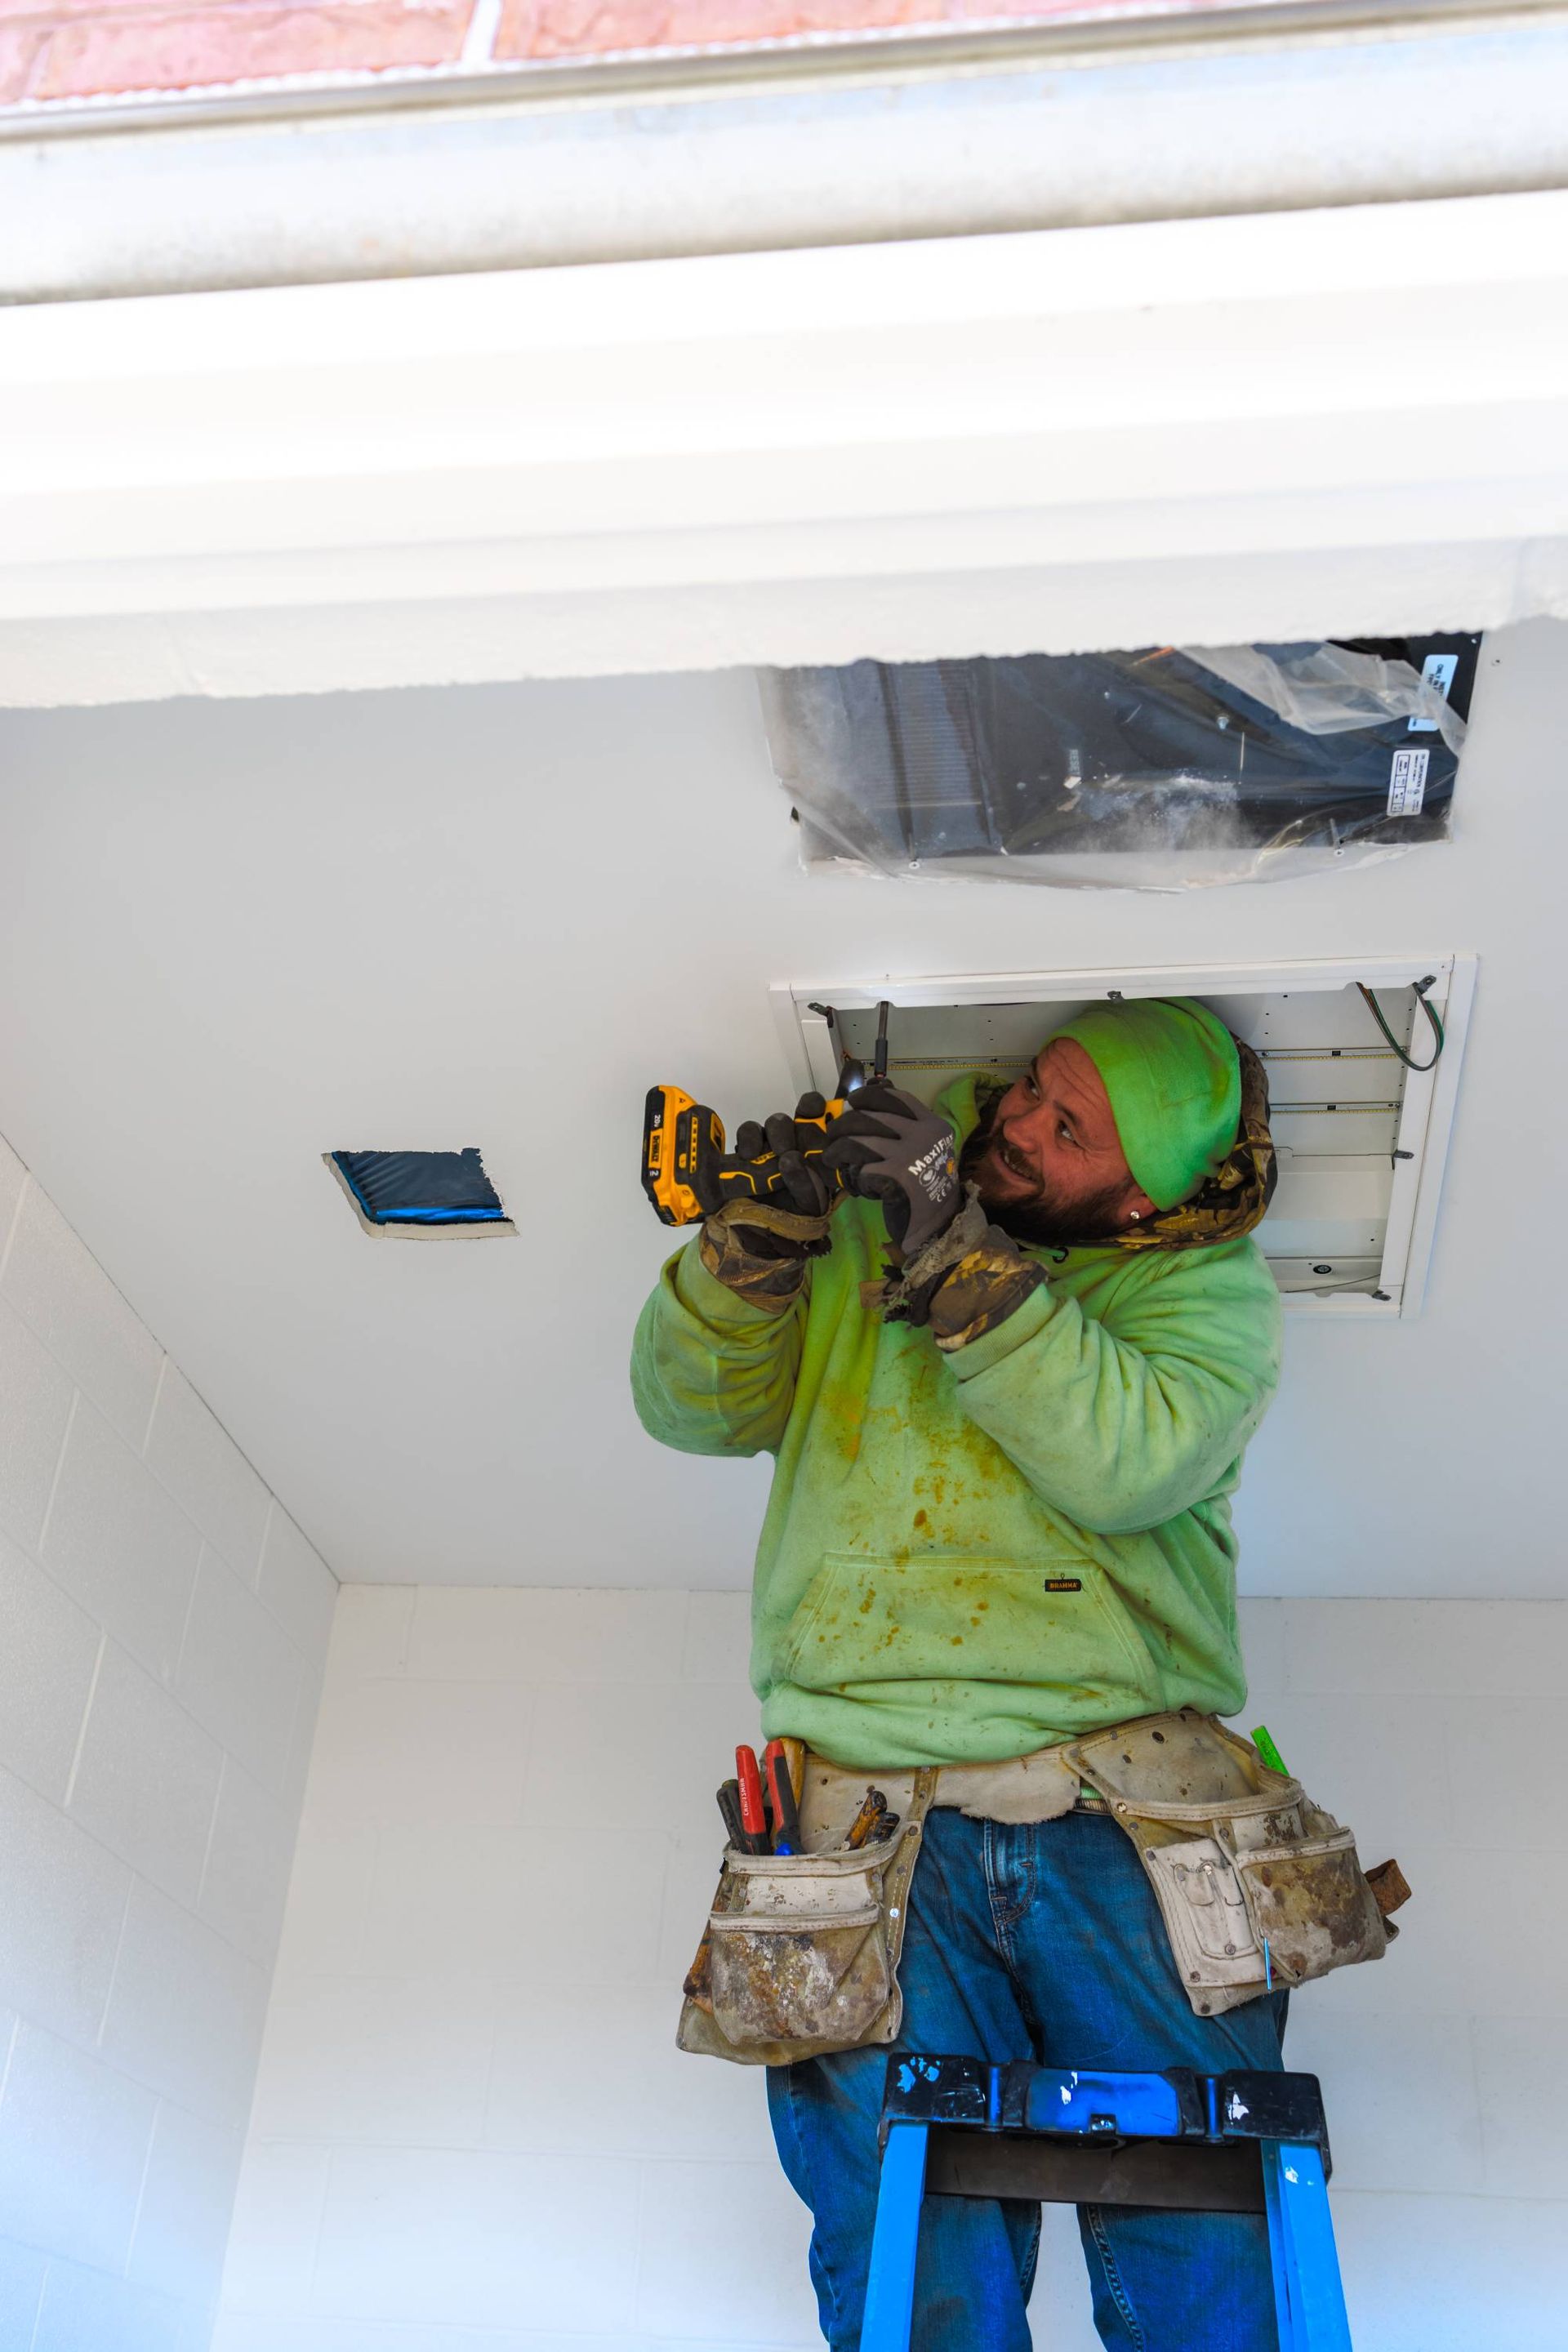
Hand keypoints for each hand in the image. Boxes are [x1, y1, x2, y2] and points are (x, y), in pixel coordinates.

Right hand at [730, 1094, 834, 1218]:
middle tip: (784, 1151)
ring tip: (769, 1156)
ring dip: (773, 1134)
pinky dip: (748, 1139)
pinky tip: (748, 1155)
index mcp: (818, 1150)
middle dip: (791, 1131)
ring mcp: (773, 1144)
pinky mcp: (749, 1149)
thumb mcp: (810, 1205)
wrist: (764, 1231)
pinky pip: (748, 1132)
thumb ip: (806, 1185)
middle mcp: (797, 1141)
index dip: (820, 1110)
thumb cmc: (796, 1215)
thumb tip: (791, 1159)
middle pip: (798, 1117)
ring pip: (774, 1122)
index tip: (817, 1116)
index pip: (824, 1119)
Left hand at [820, 1081, 961, 1253]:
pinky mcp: (896, 1178)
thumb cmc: (923, 1183)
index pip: (895, 1097)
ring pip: (858, 1141)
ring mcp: (911, 1156)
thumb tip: (874, 1085)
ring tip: (832, 1158)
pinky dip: (853, 1177)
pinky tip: (857, 1184)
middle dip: (843, 1124)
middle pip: (869, 1116)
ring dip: (838, 1150)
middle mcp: (924, 1136)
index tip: (852, 1102)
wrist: (937, 1223)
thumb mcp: (922, 1147)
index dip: (868, 1096)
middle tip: (832, 1135)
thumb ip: (903, 1120)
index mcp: (932, 1125)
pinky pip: (860, 1168)